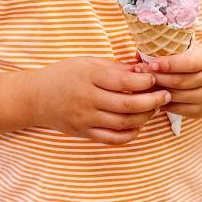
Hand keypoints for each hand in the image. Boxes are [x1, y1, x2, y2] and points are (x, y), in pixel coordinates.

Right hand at [34, 57, 171, 144]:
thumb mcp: (87, 63)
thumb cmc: (64, 75)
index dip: (146, 82)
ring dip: (145, 117)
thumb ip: (116, 68)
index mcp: (89, 76)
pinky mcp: (84, 133)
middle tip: (166, 95)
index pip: (125, 82)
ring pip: (124, 123)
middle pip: (128, 105)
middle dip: (153, 101)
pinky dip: (130, 134)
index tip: (157, 79)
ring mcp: (86, 119)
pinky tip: (138, 124)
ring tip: (154, 108)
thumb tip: (144, 71)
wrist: (35, 98)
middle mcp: (87, 99)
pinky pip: (113, 139)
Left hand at [140, 45, 201, 118]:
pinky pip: (176, 108)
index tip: (152, 63)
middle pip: (180, 81)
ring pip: (176, 96)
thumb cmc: (194, 63)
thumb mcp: (187, 51)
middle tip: (139, 73)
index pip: (189, 63)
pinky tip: (152, 96)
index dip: (169, 64)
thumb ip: (168, 52)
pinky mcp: (200, 111)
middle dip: (158, 77)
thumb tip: (139, 56)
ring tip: (142, 85)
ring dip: (156, 91)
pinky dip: (162, 102)